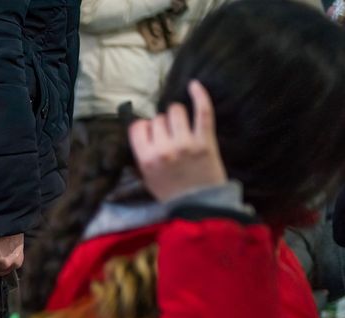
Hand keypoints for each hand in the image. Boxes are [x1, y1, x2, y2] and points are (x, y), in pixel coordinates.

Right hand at [129, 80, 226, 203]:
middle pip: (158, 119)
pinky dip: (199, 95)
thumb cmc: (170, 191)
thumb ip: (142, 153)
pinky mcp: (205, 141)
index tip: (150, 134)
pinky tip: (194, 85)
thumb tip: (142, 130)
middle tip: (168, 138)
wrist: (199, 204)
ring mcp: (186, 143)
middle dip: (161, 125)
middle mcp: (165, 149)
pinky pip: (202, 111)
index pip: (138, 127)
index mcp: (147, 159)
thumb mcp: (147, 177)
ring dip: (176, 115)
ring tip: (180, 126)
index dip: (144, 128)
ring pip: (175, 111)